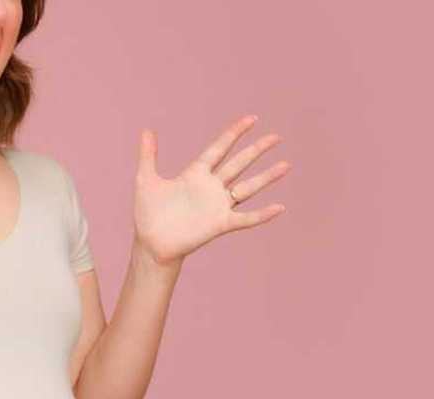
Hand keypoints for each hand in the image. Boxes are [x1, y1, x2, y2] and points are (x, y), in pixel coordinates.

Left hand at [132, 114, 290, 265]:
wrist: (151, 243)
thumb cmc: (148, 213)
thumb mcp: (147, 180)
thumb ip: (148, 156)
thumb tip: (146, 130)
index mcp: (196, 173)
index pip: (220, 148)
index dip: (235, 133)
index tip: (252, 119)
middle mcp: (211, 187)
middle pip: (239, 163)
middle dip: (257, 150)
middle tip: (277, 137)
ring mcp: (218, 205)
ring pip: (248, 187)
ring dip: (267, 177)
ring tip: (286, 165)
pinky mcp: (220, 224)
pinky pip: (245, 218)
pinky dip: (262, 214)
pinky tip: (279, 207)